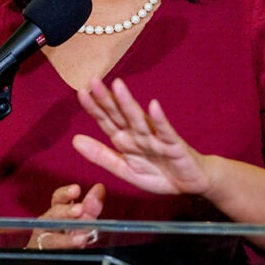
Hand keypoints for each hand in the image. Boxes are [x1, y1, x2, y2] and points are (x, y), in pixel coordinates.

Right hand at [28, 183, 104, 249]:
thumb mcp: (82, 221)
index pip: (58, 198)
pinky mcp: (44, 253)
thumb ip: (91, 206)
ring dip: (67, 238)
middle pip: (53, 215)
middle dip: (65, 212)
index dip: (66, 193)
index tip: (76, 189)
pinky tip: (78, 247)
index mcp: (57, 211)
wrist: (55, 254)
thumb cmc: (69, 236)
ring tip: (82, 238)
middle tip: (79, 210)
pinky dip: (66, 250)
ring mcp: (44, 240)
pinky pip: (54, 252)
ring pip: (52, 238)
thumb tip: (99, 187)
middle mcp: (48, 224)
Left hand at [72, 77, 211, 195]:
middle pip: (120, 115)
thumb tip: (74, 140)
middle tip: (93, 80)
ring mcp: (156, 138)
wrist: (191, 183)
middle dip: (107, 99)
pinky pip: (166, 131)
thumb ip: (101, 156)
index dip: (94, 108)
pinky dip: (160, 119)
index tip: (81, 92)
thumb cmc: (159, 174)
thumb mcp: (124, 169)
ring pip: (139, 119)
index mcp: (125, 140)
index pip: (106, 121)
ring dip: (129, 102)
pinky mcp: (174, 145)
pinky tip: (153, 106)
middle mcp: (139, 134)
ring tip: (118, 85)